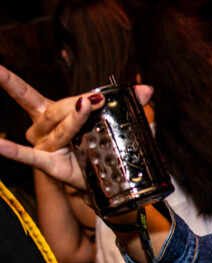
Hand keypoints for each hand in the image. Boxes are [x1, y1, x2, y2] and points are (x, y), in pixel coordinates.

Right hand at [0, 65, 152, 191]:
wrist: (98, 179)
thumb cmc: (95, 145)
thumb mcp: (110, 123)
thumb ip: (126, 104)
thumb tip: (147, 89)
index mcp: (52, 113)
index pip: (48, 98)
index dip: (58, 91)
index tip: (52, 83)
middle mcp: (42, 127)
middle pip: (58, 111)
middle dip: (78, 105)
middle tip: (96, 99)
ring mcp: (43, 145)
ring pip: (58, 130)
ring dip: (73, 121)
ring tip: (86, 107)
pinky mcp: (47, 164)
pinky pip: (28, 157)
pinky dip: (13, 151)